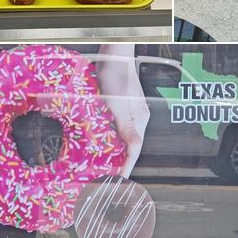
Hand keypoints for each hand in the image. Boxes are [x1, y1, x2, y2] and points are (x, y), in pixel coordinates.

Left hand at [98, 45, 149, 178]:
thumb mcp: (118, 103)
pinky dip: (108, 140)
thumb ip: (126, 127)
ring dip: (113, 153)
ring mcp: (129, 113)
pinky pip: (115, 129)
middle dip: (119, 163)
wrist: (113, 55)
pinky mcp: (120, 108)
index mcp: (139, 120)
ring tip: (101, 167)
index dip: (126, 167)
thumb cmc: (115, 76)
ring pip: (121, 139)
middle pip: (129, 146)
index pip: (134, 150)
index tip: (118, 182)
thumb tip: (135, 148)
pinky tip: (97, 144)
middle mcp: (137, 119)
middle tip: (106, 180)